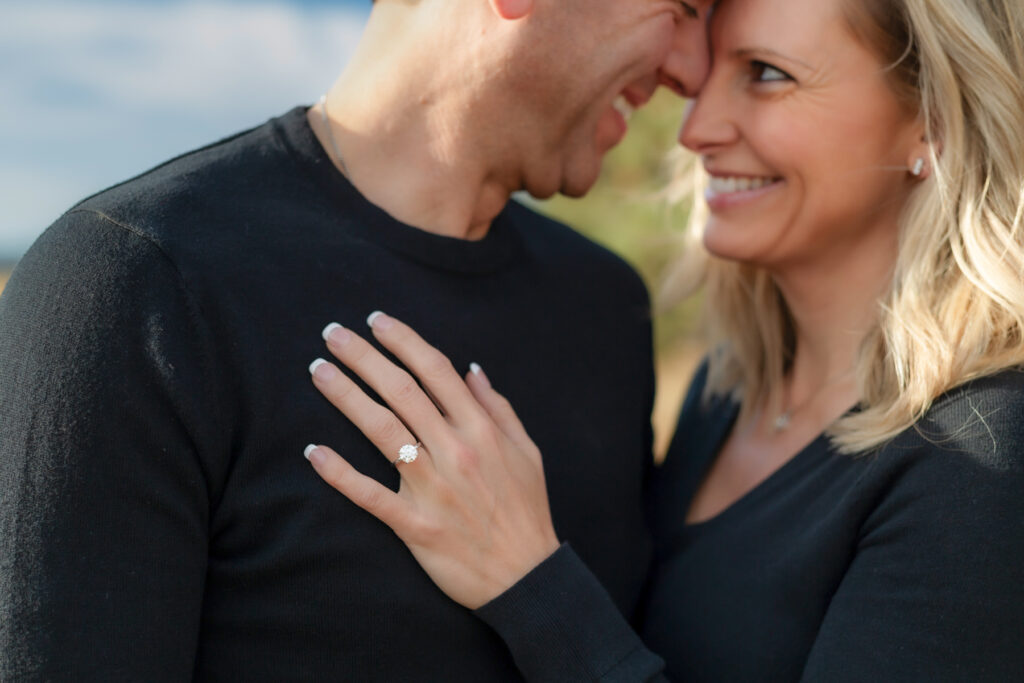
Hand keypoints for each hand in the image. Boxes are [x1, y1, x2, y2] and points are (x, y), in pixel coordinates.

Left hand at [304, 311, 560, 608]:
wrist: (527, 577)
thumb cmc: (528, 512)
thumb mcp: (526, 453)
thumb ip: (499, 408)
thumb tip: (472, 369)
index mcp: (482, 430)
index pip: (436, 371)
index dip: (403, 341)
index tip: (376, 320)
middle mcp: (456, 452)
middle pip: (401, 391)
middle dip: (363, 357)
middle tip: (331, 333)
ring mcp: (434, 489)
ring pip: (381, 431)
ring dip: (345, 397)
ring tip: (318, 372)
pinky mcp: (415, 526)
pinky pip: (370, 495)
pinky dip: (339, 473)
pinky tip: (313, 452)